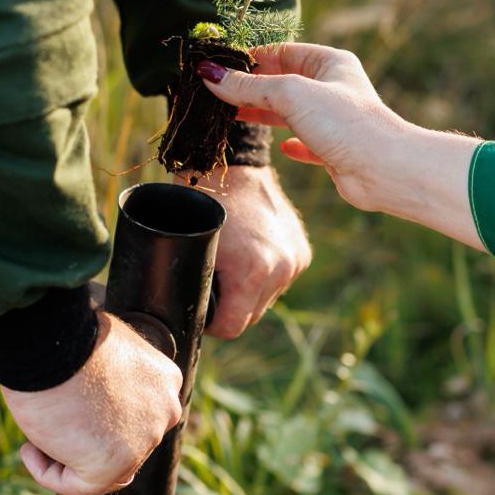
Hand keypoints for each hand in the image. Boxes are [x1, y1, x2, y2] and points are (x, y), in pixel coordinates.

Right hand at [1, 312, 182, 494]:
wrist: (52, 342)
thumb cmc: (66, 339)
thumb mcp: (101, 351)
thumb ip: (110, 378)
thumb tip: (91, 399)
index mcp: (164, 381)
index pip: (138, 416)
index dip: (100, 419)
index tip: (70, 408)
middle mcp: (164, 411)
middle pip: (124, 444)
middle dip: (85, 440)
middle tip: (52, 424)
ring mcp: (143, 440)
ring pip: (101, 467)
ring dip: (65, 456)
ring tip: (36, 436)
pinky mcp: (113, 465)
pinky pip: (76, 484)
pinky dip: (48, 472)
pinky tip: (30, 450)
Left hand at [175, 165, 310, 338]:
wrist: (231, 167)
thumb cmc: (202, 204)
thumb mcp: (192, 249)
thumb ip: (197, 285)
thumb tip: (191, 313)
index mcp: (253, 272)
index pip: (232, 327)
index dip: (213, 324)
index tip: (202, 312)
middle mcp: (281, 268)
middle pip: (252, 316)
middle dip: (232, 307)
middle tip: (214, 286)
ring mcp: (295, 260)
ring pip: (267, 299)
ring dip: (250, 293)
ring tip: (233, 267)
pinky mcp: (302, 252)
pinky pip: (280, 279)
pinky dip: (265, 275)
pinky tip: (251, 257)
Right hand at [198, 43, 484, 250]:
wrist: (383, 169)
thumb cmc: (345, 122)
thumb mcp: (290, 94)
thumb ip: (249, 86)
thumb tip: (209, 74)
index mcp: (329, 63)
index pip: (282, 52)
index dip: (251, 58)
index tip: (218, 66)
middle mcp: (332, 88)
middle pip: (283, 82)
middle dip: (251, 87)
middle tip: (216, 92)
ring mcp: (333, 120)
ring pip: (290, 113)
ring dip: (263, 115)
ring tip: (230, 115)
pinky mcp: (334, 151)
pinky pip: (306, 142)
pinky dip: (291, 144)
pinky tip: (281, 149)